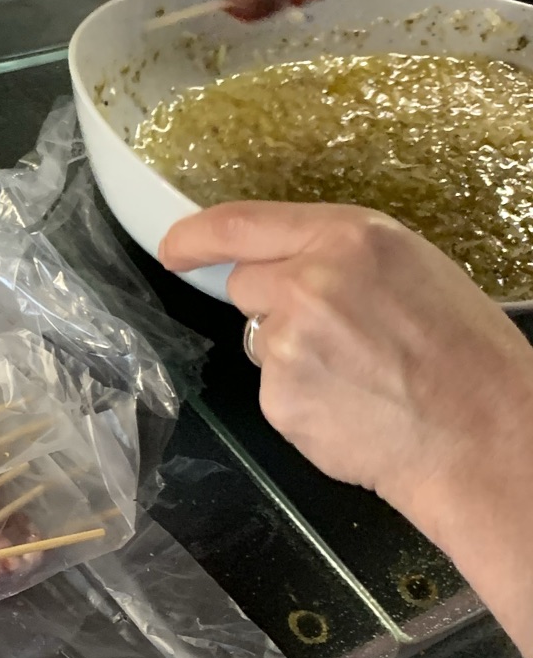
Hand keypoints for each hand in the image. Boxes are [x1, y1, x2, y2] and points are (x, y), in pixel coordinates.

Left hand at [159, 202, 532, 657]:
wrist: (482, 434)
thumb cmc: (466, 354)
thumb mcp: (411, 269)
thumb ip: (340, 256)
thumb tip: (281, 261)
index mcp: (350, 237)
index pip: (241, 222)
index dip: (196, 236)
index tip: (174, 247)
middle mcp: (309, 281)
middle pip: (246, 285)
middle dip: (274, 306)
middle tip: (337, 336)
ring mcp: (288, 342)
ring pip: (261, 340)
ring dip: (293, 356)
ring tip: (360, 376)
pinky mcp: (279, 396)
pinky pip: (273, 389)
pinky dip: (302, 400)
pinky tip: (351, 407)